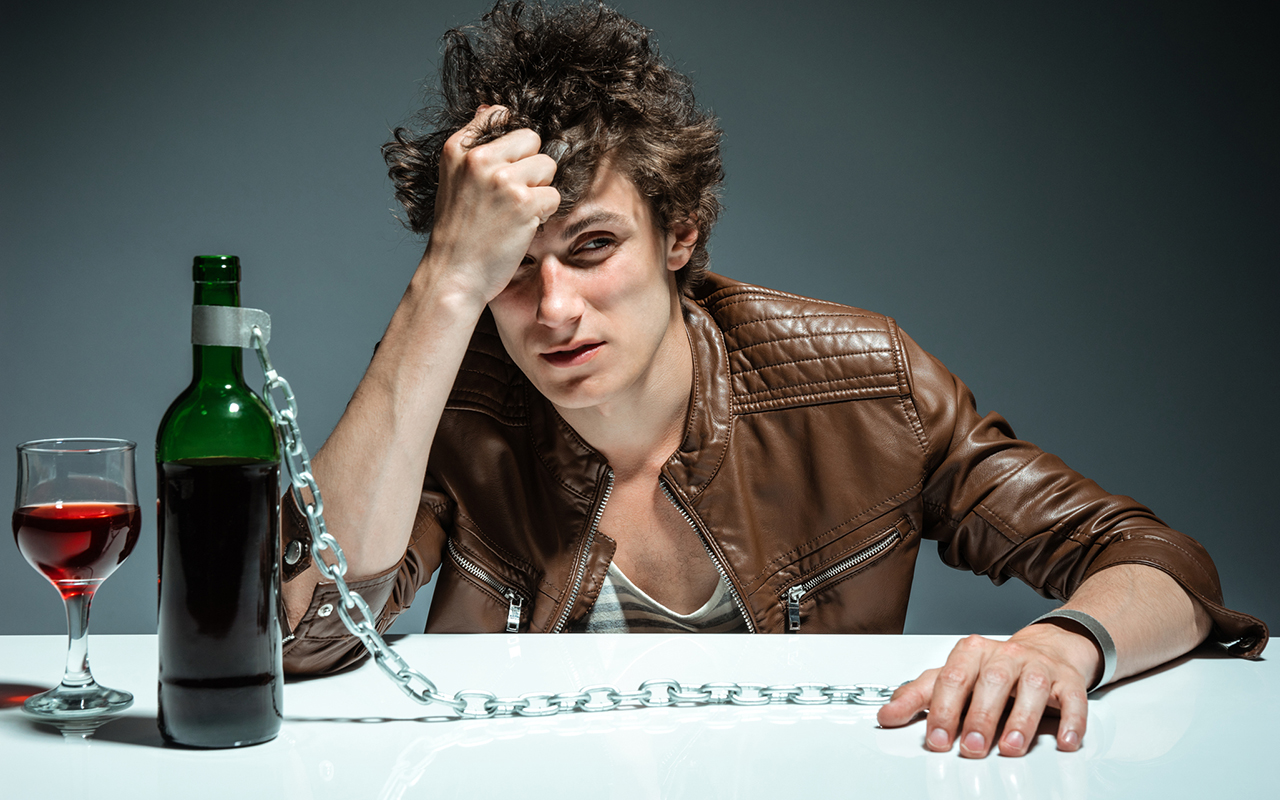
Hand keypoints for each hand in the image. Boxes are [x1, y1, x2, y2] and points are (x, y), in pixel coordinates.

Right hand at [422, 105, 560, 307]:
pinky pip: (555, 196)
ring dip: (540, 191)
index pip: (499, 115)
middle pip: (533, 140)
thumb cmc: (458, 232)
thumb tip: (492, 108)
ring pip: (548, 167)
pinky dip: (545, 214)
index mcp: (458, 149)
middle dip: (531, 166)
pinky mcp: (524, 203)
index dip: (511, 143)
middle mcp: (479, 159)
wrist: (454, 274)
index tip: (505, 166)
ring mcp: (502, 180)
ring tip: (515, 212)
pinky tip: (523, 226)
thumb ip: (472, 145)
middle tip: (512, 195)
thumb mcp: (453, 180)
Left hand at [876, 626, 1098, 756]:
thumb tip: (886, 717)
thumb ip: (918, 696)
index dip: (943, 709)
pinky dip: (1072, 720)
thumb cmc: (993, 669)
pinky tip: (1066, 741)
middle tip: (970, 747)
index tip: (936, 739)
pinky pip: (1073, 698)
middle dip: (980, 717)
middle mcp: (1006, 655)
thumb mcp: (952, 677)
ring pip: (1032, 687)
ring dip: (1021, 719)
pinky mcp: (1068, 681)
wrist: (1047, 649)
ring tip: (1010, 747)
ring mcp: (1039, 666)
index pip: (952, 678)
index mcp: (972, 652)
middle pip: (991, 682)